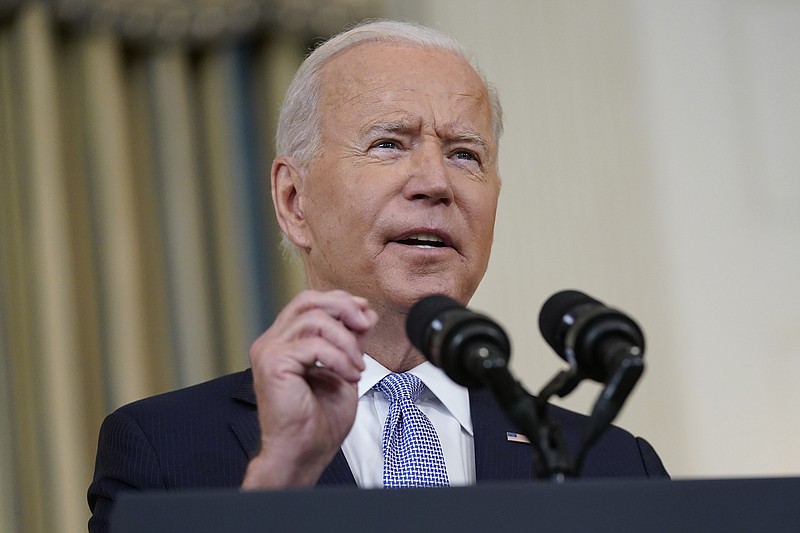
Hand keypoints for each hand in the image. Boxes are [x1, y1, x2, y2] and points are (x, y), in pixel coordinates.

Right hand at [241, 290, 377, 488]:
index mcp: (285, 341)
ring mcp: (269, 351)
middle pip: (308, 301)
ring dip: (346, 341)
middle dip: (344, 308)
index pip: (309, 302)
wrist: (304, 453)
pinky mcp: (273, 363)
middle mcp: (272, 342)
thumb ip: (350, 341)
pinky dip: (339, 358)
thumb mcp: (344, 370)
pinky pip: (314, 345)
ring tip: (357, 366)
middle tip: (366, 325)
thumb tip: (366, 314)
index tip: (366, 314)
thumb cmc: (319, 421)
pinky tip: (349, 375)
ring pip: (314, 319)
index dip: (340, 301)